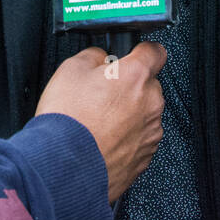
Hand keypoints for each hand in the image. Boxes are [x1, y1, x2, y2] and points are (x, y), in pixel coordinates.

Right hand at [36, 42, 165, 202]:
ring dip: (127, 114)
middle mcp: (150, 103)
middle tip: (101, 95)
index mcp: (135, 76)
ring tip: (97, 122)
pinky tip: (101, 140)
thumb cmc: (68, 121)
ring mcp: (150, 133)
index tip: (134, 54)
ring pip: (144, 114)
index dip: (142, 51)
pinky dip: (124, 139)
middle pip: (148, 86)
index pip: (155, 51)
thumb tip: (101, 58)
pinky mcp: (144, 158)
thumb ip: (94, 56)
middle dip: (128, 87)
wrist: (64, 168)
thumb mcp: (70, 68)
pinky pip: (138, 140)